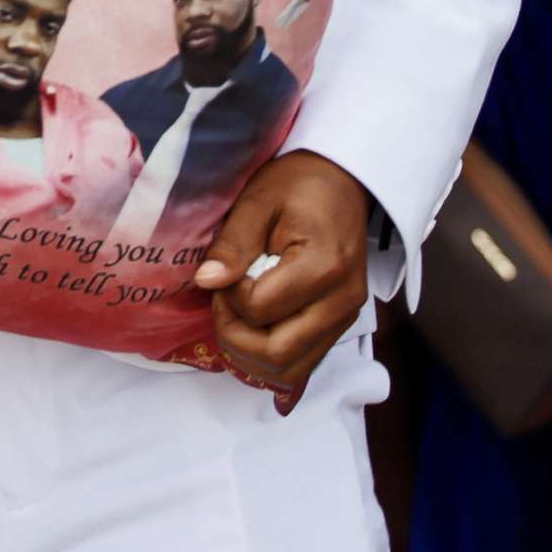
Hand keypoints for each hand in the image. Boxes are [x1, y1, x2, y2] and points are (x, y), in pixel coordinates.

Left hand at [191, 151, 371, 391]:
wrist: (342, 180)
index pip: (259, 309)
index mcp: (323, 267)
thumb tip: (206, 281)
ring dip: (250, 355)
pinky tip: (253, 329)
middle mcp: (341, 302)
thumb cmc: (299, 185)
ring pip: (290, 371)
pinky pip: (302, 363)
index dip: (229, 296)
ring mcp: (345, 318)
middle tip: (222, 300)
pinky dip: (270, 358)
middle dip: (234, 335)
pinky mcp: (341, 325)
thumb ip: (232, 244)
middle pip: (277, 354)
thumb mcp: (258, 201)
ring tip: (236, 315)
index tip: (224, 270)